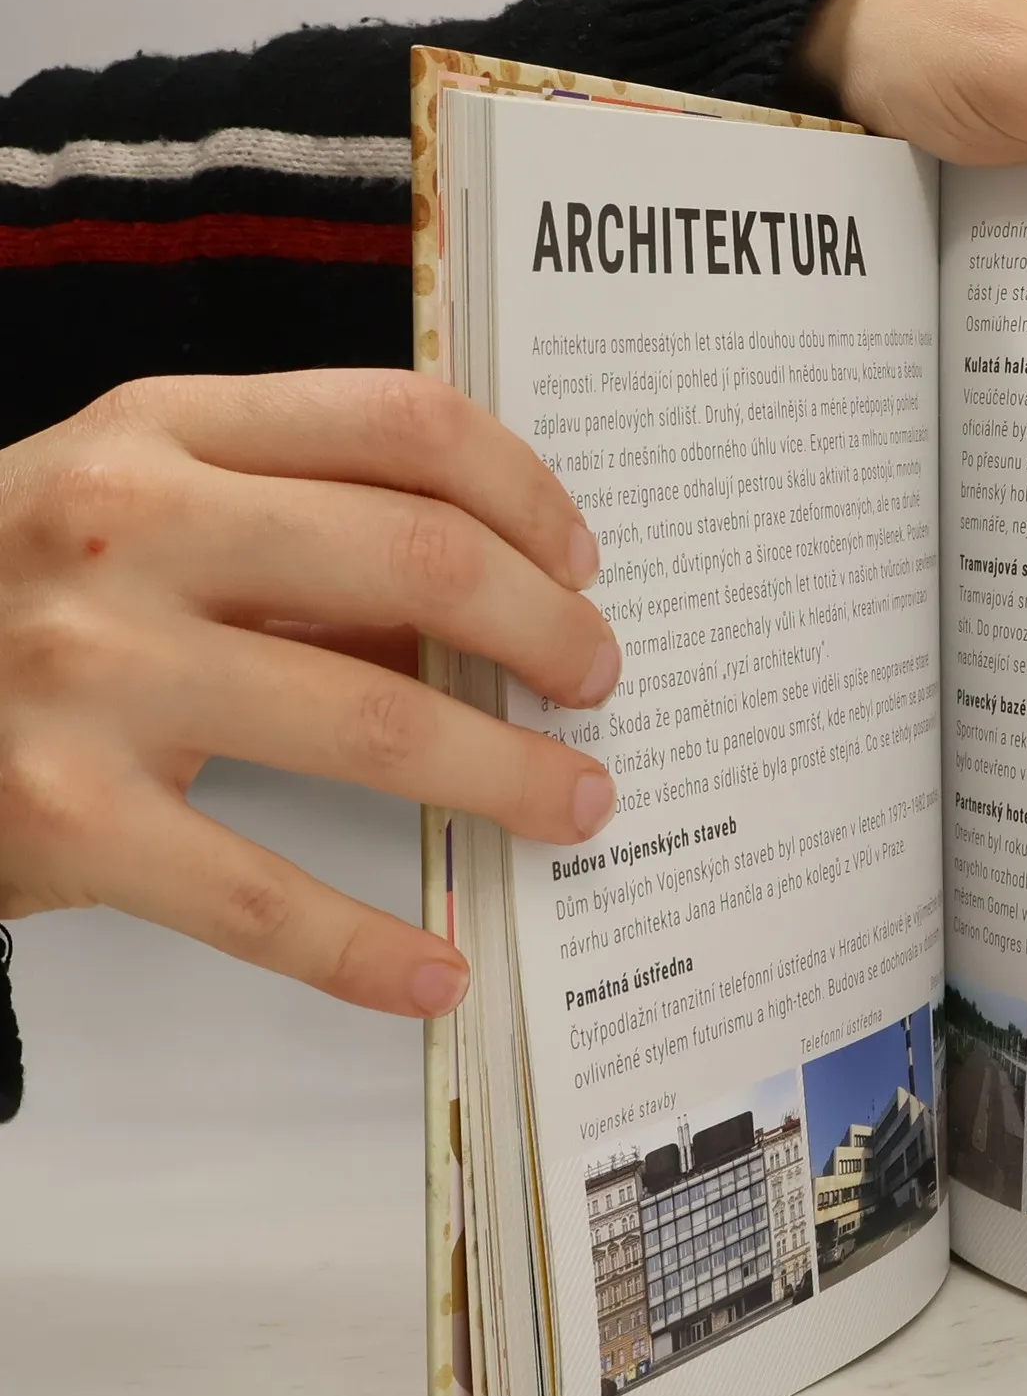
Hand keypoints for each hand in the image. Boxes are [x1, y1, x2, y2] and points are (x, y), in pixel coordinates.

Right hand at [0, 372, 622, 1016]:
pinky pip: (263, 899)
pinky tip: (441, 972)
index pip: (399, 423)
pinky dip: (371, 948)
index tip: (580, 564)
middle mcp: (129, 530)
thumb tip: (496, 606)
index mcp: (159, 433)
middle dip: (549, 632)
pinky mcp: (67, 821)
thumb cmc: (18, 595)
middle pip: (419, 559)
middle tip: (599, 684)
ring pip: (377, 726)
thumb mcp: (135, 512)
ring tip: (578, 806)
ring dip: (511, 776)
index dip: (525, 493)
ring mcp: (93, 676)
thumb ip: (294, 534)